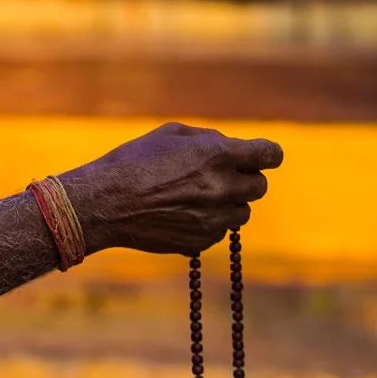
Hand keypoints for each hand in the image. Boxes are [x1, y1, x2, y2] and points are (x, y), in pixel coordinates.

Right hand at [62, 122, 282, 255]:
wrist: (105, 203)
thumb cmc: (133, 162)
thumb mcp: (171, 135)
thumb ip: (209, 140)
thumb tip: (231, 148)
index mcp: (219, 155)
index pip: (271, 154)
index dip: (267, 154)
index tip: (261, 157)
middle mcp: (222, 188)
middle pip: (259, 187)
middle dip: (244, 179)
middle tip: (218, 178)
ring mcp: (213, 219)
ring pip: (242, 213)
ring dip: (228, 205)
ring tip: (197, 198)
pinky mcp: (201, 242)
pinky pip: (219, 232)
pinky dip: (208, 224)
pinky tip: (180, 215)